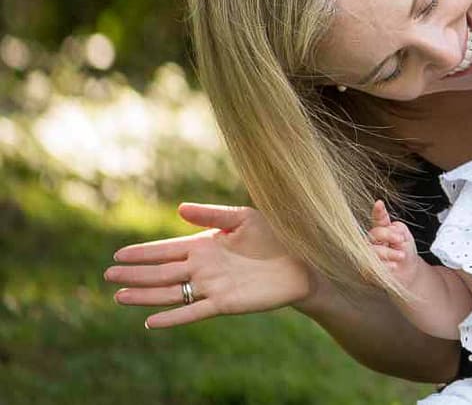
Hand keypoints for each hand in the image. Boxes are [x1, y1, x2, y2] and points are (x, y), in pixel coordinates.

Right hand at [105, 203, 315, 327]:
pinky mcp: (225, 303)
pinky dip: (172, 318)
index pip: (166, 249)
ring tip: (119, 296)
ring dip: (144, 295)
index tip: (118, 254)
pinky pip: (193, 312)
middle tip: (107, 274)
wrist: (304, 262)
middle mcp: (203, 267)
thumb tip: (179, 209)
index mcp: (206, 245)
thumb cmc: (277, 236)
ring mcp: (212, 286)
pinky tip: (151, 322)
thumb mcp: (244, 218)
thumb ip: (212, 214)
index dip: (143, 252)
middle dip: (135, 273)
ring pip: (170, 292)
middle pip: (161, 272)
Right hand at [368, 200, 421, 286]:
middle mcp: (373, 240)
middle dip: (387, 235)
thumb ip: (398, 229)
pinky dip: (385, 265)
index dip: (378, 212)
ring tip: (401, 256)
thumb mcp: (406, 237)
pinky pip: (372, 265)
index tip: (379, 204)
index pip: (378, 219)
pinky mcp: (368, 269)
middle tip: (400, 240)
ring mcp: (369, 254)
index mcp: (382, 229)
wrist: (408, 273)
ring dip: (388, 252)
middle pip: (374, 233)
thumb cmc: (405, 252)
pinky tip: (393, 266)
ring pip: (372, 250)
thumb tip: (391, 229)